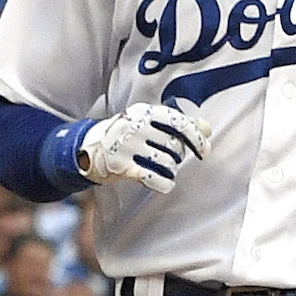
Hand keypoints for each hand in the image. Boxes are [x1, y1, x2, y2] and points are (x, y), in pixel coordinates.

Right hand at [74, 102, 202, 191]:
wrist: (88, 147)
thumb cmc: (127, 134)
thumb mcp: (149, 122)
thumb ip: (179, 124)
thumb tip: (207, 128)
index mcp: (143, 111)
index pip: (177, 122)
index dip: (195, 137)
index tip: (204, 150)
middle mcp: (134, 126)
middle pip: (173, 145)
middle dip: (177, 155)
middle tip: (170, 158)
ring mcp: (126, 146)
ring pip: (166, 162)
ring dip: (171, 170)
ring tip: (164, 170)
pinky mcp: (120, 166)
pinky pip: (152, 177)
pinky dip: (164, 183)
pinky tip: (164, 184)